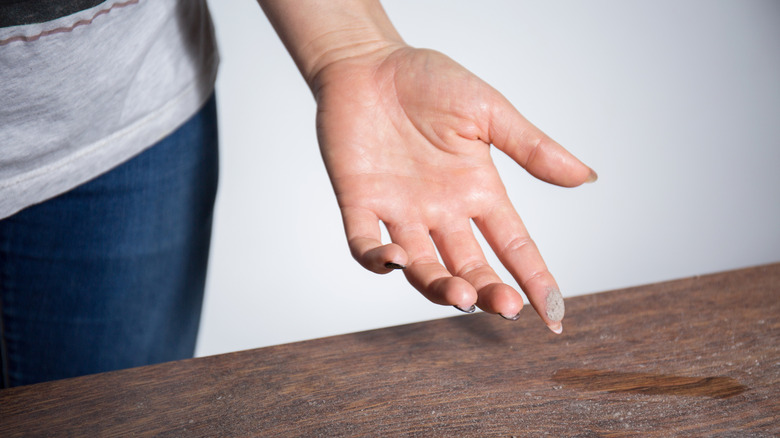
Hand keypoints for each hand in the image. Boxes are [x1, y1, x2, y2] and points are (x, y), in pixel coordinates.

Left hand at [313, 46, 595, 332]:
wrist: (368, 62)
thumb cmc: (428, 80)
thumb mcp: (487, 111)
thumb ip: (531, 147)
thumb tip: (587, 176)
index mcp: (478, 191)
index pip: (514, 246)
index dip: (535, 280)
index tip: (555, 314)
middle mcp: (442, 211)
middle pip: (471, 266)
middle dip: (489, 291)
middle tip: (505, 306)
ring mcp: (400, 211)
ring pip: (422, 267)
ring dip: (439, 286)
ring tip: (459, 295)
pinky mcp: (359, 202)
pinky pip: (364, 244)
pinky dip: (377, 260)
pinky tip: (396, 261)